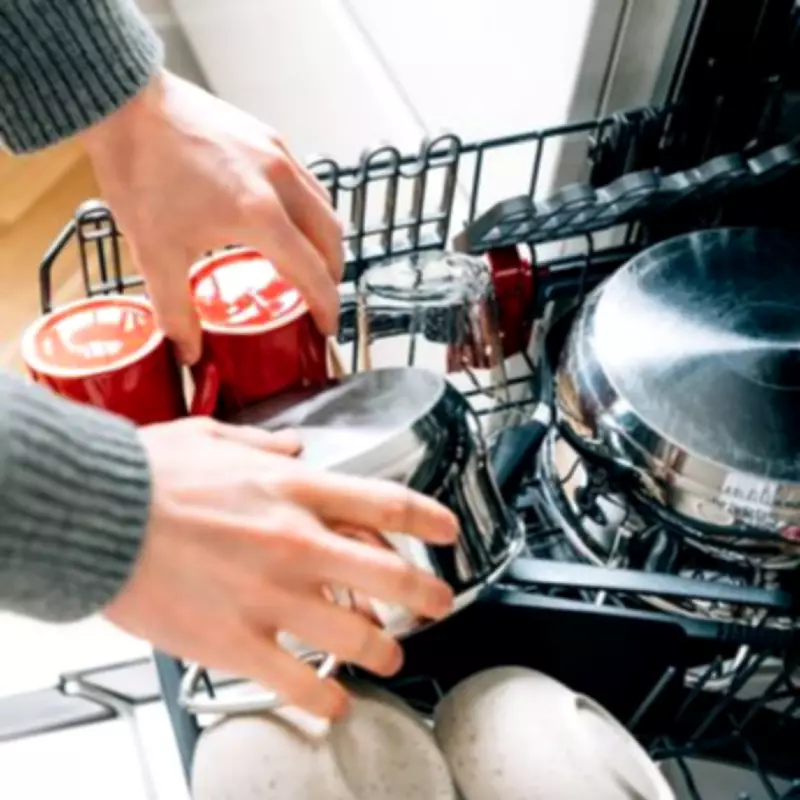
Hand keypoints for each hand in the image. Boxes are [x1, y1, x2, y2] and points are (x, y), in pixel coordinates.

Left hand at [81, 70, 342, 363]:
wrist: (125, 102)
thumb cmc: (140, 172)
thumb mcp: (155, 252)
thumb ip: (176, 311)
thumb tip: (189, 353)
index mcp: (261, 216)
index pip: (314, 273)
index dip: (327, 307)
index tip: (325, 328)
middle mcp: (282, 182)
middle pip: (332, 240)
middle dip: (333, 275)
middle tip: (319, 299)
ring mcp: (279, 154)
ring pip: (326, 208)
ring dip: (325, 242)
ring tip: (308, 263)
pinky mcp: (269, 137)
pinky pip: (307, 181)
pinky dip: (309, 211)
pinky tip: (286, 220)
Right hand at [104, 418, 457, 718]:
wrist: (96, 513)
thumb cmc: (148, 474)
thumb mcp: (213, 439)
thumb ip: (264, 447)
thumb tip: (292, 451)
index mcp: (293, 492)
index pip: (387, 504)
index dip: (431, 519)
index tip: (449, 532)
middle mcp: (296, 543)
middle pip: (389, 576)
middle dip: (426, 596)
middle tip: (439, 606)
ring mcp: (271, 596)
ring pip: (356, 636)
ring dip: (383, 651)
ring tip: (389, 656)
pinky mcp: (236, 642)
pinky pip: (299, 681)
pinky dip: (326, 698)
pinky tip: (335, 702)